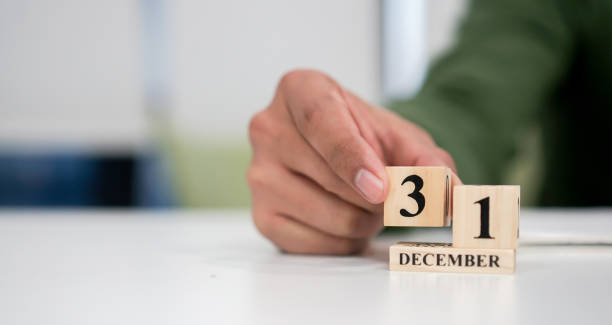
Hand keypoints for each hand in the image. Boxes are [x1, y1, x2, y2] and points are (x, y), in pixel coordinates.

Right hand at [247, 69, 458, 253]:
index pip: (321, 123)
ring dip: (366, 219)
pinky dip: (347, 240)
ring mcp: (259, 175)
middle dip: (377, 195)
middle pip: (332, 179)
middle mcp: (268, 129)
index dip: (353, 158)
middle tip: (384, 187)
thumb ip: (431, 163)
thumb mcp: (402, 138)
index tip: (381, 188)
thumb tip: (451, 195)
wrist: (339, 152)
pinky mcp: (262, 217)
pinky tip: (344, 217)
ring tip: (362, 200)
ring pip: (332, 217)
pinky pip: (320, 245)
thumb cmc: (365, 138)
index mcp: (300, 91)